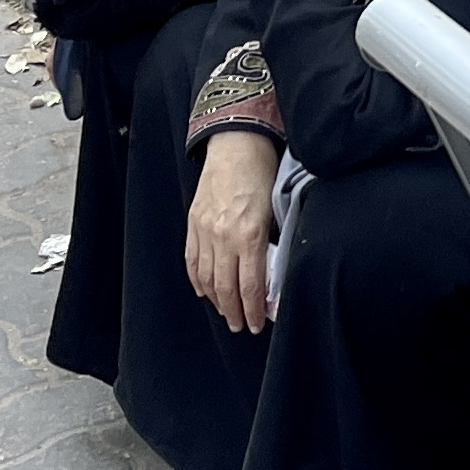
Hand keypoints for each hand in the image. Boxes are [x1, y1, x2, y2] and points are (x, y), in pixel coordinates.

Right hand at [186, 131, 281, 333]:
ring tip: (227, 313)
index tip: (258, 324)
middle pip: (225, 288)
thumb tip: (274, 273)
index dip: (253, 311)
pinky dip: (198, 280)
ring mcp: (205, 230)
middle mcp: (224, 236)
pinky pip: (192, 260)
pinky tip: (205, 290)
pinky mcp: (193, 223)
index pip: (249, 286)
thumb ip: (274, 242)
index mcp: (250, 235)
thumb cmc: (263, 171)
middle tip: (242, 326)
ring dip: (216, 300)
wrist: (236, 143)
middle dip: (234, 312)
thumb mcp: (277, 209)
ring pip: (207, 278)